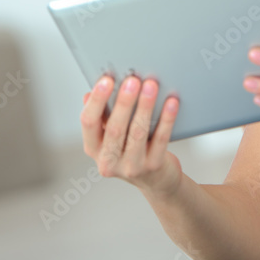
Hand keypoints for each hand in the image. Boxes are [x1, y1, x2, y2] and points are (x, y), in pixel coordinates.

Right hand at [80, 74, 181, 196]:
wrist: (155, 180)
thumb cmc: (131, 149)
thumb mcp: (111, 134)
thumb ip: (102, 114)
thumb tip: (91, 92)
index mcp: (94, 147)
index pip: (88, 122)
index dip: (96, 100)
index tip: (106, 80)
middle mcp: (109, 160)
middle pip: (114, 128)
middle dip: (124, 102)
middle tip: (133, 80)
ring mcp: (131, 166)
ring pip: (138, 133)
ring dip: (145, 106)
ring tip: (151, 86)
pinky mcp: (153, 167)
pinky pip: (161, 139)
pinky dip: (166, 119)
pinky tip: (171, 103)